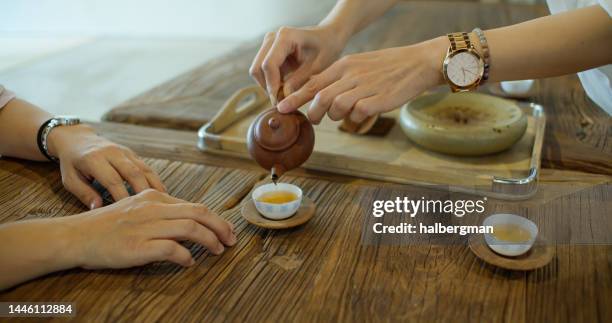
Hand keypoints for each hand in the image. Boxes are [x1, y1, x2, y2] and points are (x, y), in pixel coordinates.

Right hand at [0, 189, 235, 289]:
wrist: (76, 235)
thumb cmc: (106, 226)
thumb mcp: (136, 210)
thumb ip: (161, 213)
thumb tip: (189, 224)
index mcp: (154, 197)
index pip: (194, 205)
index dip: (215, 219)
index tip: (226, 230)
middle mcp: (153, 208)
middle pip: (199, 213)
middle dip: (221, 227)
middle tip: (231, 241)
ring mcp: (146, 226)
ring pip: (191, 228)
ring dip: (210, 241)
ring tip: (218, 251)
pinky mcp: (139, 245)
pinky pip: (172, 249)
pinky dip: (186, 256)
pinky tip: (189, 263)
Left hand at [47, 124, 164, 208]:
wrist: (77, 139)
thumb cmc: (72, 164)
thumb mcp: (70, 179)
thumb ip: (84, 193)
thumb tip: (99, 209)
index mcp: (94, 159)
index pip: (112, 180)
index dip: (122, 197)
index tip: (128, 214)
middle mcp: (112, 152)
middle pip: (133, 173)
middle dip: (143, 192)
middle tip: (152, 211)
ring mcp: (124, 151)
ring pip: (144, 169)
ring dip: (155, 186)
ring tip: (164, 203)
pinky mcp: (132, 153)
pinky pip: (147, 167)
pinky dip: (155, 180)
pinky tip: (162, 194)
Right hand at [249, 25, 346, 101]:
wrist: (329, 37)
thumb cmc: (327, 48)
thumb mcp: (317, 67)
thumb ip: (299, 82)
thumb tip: (282, 99)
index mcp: (285, 36)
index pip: (269, 65)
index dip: (272, 86)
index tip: (280, 102)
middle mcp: (272, 38)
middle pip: (257, 68)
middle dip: (268, 87)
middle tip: (283, 102)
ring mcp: (267, 44)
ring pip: (257, 71)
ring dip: (268, 86)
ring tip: (286, 95)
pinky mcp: (268, 51)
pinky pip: (262, 72)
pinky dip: (271, 82)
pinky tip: (285, 88)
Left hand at [277, 37, 446, 123]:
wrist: (417, 63)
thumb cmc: (387, 67)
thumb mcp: (358, 65)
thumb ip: (339, 79)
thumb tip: (318, 95)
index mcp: (344, 65)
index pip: (313, 83)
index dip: (295, 97)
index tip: (282, 107)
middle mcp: (351, 75)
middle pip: (319, 98)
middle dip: (312, 113)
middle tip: (313, 120)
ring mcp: (364, 87)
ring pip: (335, 107)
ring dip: (334, 116)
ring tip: (344, 113)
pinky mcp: (377, 100)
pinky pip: (356, 115)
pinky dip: (355, 119)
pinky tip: (362, 114)